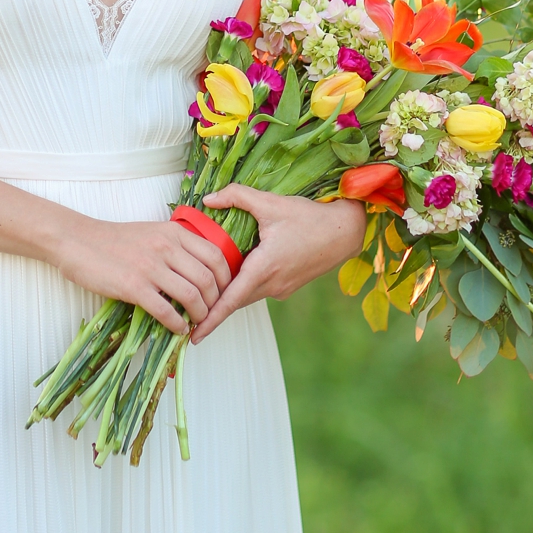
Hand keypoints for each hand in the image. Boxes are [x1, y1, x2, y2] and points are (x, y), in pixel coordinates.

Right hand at [57, 213, 229, 334]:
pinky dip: (177, 324)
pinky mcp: (133, 286)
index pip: (215, 255)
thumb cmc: (112, 240)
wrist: (76, 240)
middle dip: (215, 301)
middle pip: (208, 278)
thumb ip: (175, 245)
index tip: (222, 292)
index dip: (225, 278)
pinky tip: (177, 328)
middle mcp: (166, 247)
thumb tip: (196, 270)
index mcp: (173, 233)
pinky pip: (165, 310)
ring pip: (192, 295)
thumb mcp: (151, 232)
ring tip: (196, 323)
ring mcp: (150, 267)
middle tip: (211, 313)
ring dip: (200, 315)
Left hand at [189, 187, 365, 344]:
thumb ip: (237, 197)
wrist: (345, 232)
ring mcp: (281, 288)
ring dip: (228, 296)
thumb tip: (207, 199)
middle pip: (234, 301)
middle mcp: (272, 284)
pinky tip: (236, 273)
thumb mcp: (271, 203)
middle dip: (212, 308)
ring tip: (206, 292)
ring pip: (246, 296)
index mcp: (264, 268)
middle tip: (187, 313)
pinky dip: (244, 287)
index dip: (210, 319)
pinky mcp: (288, 286)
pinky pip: (259, 290)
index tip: (192, 335)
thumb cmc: (310, 217)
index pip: (230, 301)